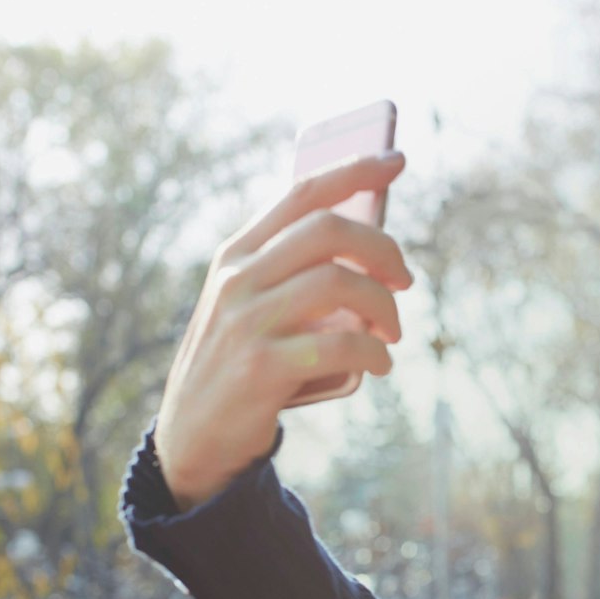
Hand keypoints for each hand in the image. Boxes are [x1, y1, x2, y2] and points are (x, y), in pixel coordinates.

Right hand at [154, 150, 412, 510]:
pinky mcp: (262, 367)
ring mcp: (247, 321)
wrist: (194, 438)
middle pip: (328, 230)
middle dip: (383, 249)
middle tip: (405, 281)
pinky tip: (381, 364)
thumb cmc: (240, 365)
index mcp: (236, 255)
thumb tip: (372, 246)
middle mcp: (237, 279)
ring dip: (384, 306)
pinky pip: (340, 343)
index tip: (397, 161)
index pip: (302, 194)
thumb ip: (292, 274)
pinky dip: (374, 352)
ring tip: (393, 332)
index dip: (354, 170)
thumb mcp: (251, 308)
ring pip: (339, 282)